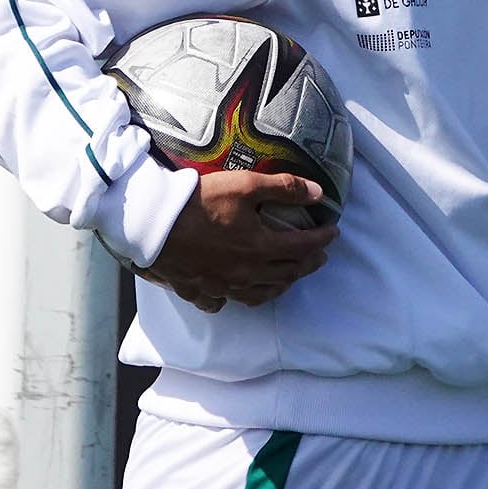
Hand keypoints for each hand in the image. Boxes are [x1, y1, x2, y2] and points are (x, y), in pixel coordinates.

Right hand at [134, 171, 337, 312]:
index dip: (322, 239)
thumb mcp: (246, 186)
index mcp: (260, 248)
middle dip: (308, 264)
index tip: (334, 233)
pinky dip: (238, 298)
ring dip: (281, 284)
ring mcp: (223, 286)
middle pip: (287, 274)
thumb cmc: (200, 202)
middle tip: (319, 256)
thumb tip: (319, 193)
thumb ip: (285, 188)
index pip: (302, 247)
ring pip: (261, 293)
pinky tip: (239, 292)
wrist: (153, 224)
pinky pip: (225, 302)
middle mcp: (246, 273)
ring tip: (289, 276)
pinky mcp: (200, 290)